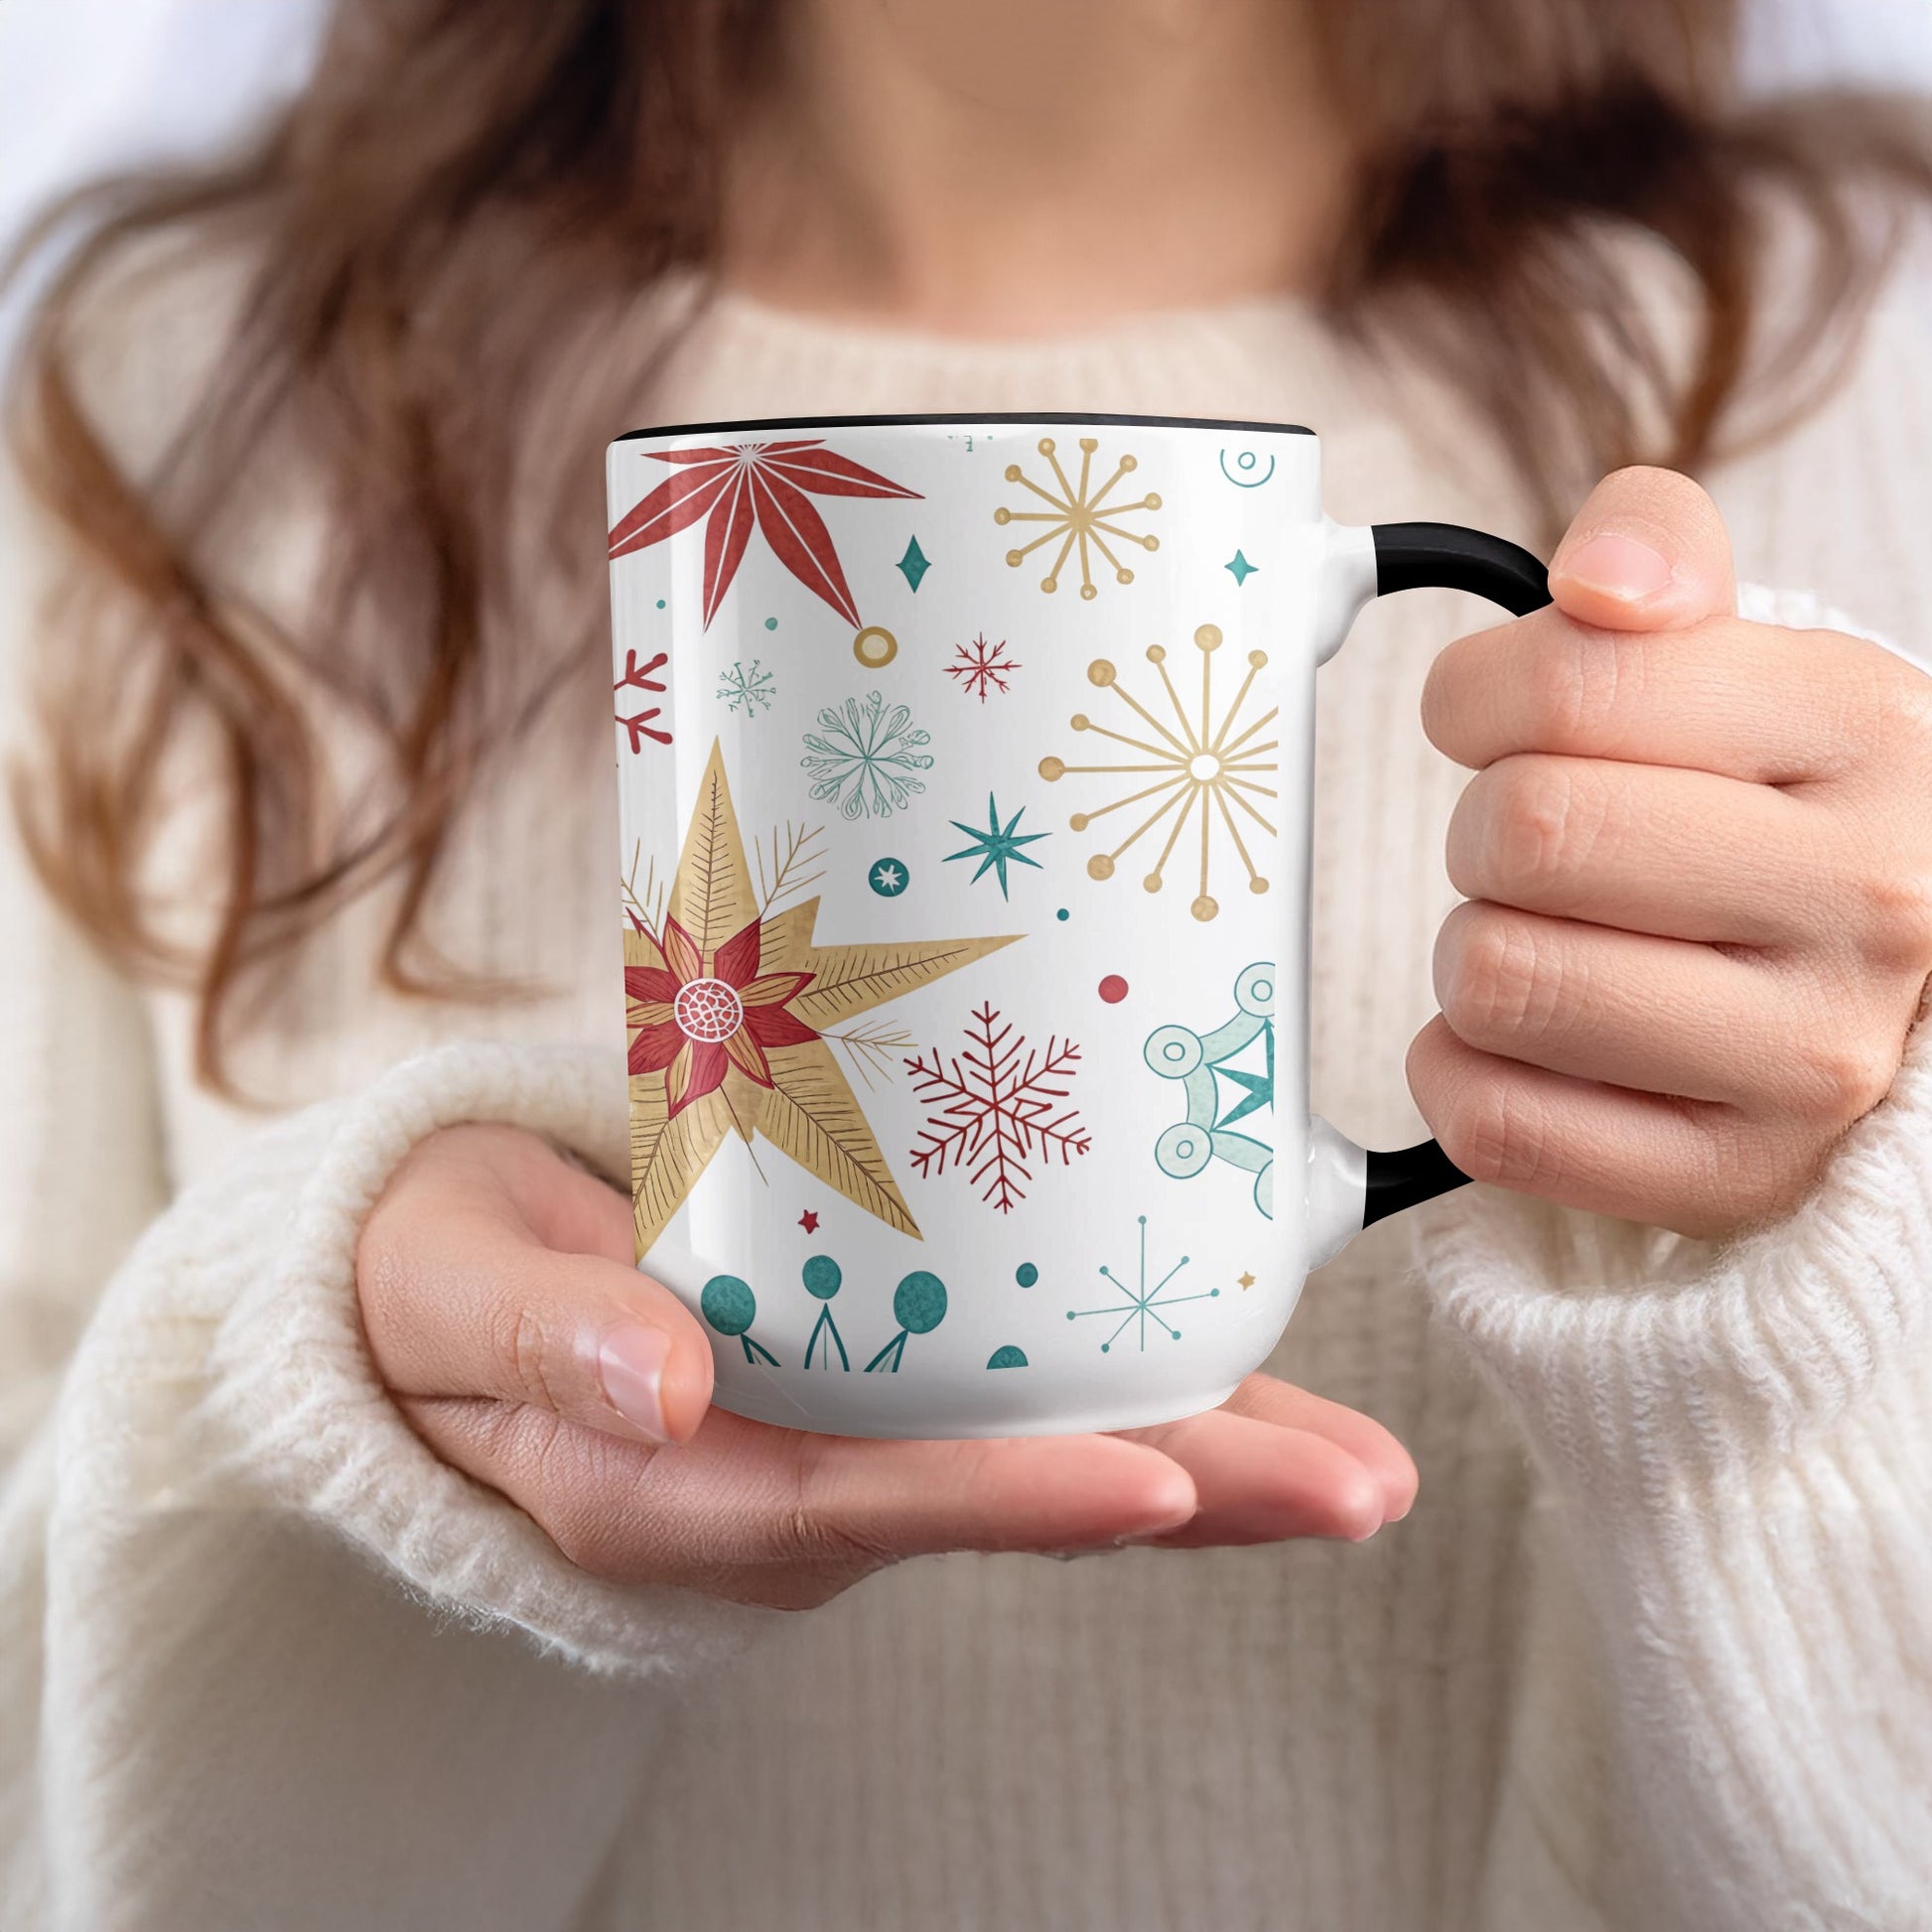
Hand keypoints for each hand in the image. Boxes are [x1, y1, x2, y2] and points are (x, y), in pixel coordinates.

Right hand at [356, 1124, 1416, 1608]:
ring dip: (1205, 1453)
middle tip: (1360, 1489)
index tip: (1155, 1486)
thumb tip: (658, 1383)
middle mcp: (790, 1484)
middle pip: (1003, 1497)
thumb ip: (539, 1336)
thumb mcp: (448, 1293)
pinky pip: (1015, 1392)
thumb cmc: (436, 1280)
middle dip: (1187, 1497)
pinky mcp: (871, 1381)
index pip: (862, 1505)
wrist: (444, 1284)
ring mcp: (843, 1437)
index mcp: (679, 1485)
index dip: (1010, 1500)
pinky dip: (1133, 1382)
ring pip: (1038, 1454)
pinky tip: (1238, 1355)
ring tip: (1363, 1461)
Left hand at [1412, 467, 1931, 1240]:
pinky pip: (1497, 1123)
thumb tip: (1597, 581)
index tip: (1492, 720)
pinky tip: (1522, 1040)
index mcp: (1862, 729)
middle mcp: (1868, 898)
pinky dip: (1461, 1073)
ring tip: (1546, 939)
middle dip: (1483, 830)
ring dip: (1474, 952)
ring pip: (1498, 980)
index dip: (1474, 698)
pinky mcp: (1734, 1177)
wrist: (1894, 983)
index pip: (1567, 686)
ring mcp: (1809, 1058)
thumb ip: (1657, 554)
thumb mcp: (1750, 655)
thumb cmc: (1780, 807)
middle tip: (1531, 846)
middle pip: (1521, 835)